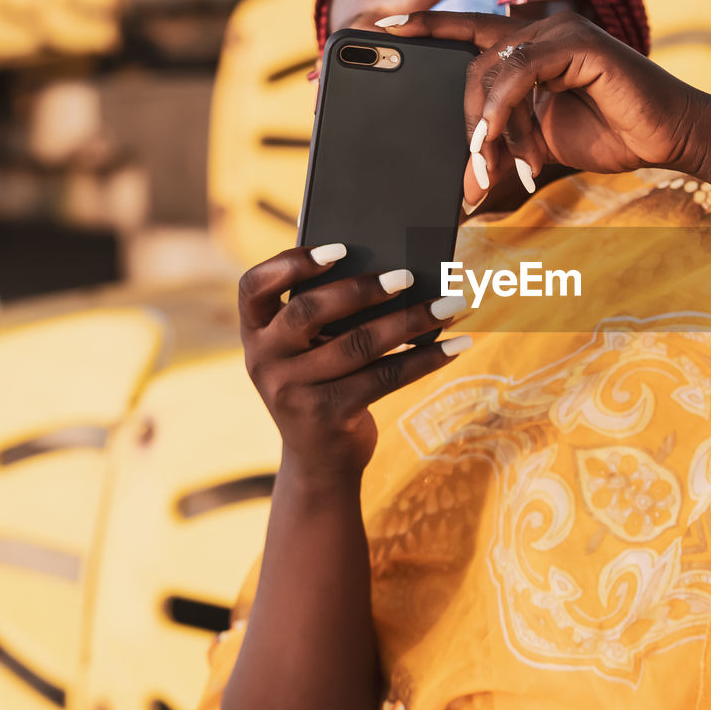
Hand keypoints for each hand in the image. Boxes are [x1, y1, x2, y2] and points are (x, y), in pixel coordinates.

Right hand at [238, 243, 468, 481]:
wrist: (319, 461)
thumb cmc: (322, 383)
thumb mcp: (309, 350)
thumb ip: (326, 313)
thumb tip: (389, 266)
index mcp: (255, 332)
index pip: (253, 286)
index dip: (289, 263)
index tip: (337, 248)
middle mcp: (264, 360)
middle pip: (312, 310)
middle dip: (364, 288)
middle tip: (409, 275)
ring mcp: (291, 391)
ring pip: (359, 344)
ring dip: (412, 320)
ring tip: (450, 304)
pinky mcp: (327, 415)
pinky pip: (385, 377)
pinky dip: (426, 358)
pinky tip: (456, 345)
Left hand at [376, 11, 708, 204]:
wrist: (671, 138)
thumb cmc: (614, 137)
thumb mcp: (541, 145)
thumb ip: (504, 145)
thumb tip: (464, 178)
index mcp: (528, 49)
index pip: (464, 32)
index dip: (421, 27)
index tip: (374, 32)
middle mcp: (540, 31)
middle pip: (470, 64)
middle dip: (464, 124)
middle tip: (473, 172)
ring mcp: (558, 32)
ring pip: (490, 71)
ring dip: (485, 129)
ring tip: (492, 170)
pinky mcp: (577, 43)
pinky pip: (517, 72)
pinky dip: (502, 110)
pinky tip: (499, 141)